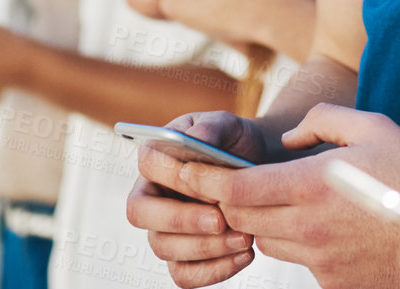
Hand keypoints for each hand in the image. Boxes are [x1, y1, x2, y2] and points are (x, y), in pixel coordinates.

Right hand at [127, 111, 270, 286]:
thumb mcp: (228, 125)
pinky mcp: (181, 255)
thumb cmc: (235, 142)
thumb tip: (195, 139)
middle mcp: (151, 195)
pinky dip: (213, 271)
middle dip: (182, 219)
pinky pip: (183, 274)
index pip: (148, 166)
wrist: (257, 166)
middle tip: (221, 220)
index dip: (177, 177)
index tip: (212, 184)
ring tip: (245, 237)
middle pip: (141, 214)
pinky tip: (244, 255)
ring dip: (205, 247)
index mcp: (156, 158)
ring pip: (164, 247)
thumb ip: (210, 128)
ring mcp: (161, 229)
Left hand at [181, 104, 399, 288]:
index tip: (188, 171)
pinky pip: (298, 261)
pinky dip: (300, 243)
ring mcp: (320, 261)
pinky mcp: (333, 283)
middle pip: (241, 219)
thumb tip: (285, 142)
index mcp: (314, 186)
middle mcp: (309, 228)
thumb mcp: (372, 125)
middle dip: (233, 201)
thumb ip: (320, 121)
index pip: (235, 190)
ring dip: (266, 223)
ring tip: (296, 201)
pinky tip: (329, 226)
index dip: (204, 181)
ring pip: (267, 242)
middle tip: (242, 182)